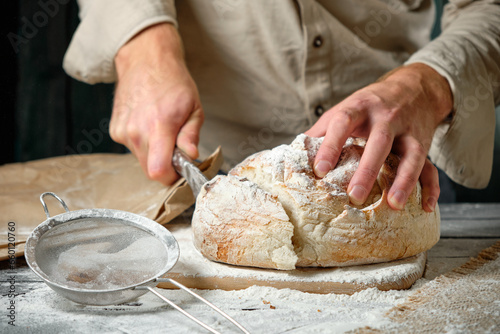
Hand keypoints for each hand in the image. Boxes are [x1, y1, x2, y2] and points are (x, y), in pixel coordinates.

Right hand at [110, 23, 203, 185]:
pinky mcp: (115, 130)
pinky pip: (132, 149)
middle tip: (176, 147)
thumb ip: (191, 135)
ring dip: (154, 154)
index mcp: (159, 126)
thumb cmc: (173, 82)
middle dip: (166, 165)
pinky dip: (143, 144)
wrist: (145, 60)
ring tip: (162, 130)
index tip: (180, 171)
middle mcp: (136, 131)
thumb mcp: (194, 108)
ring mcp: (122, 131)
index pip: (158, 171)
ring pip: (141, 160)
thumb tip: (190, 156)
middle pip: (150, 170)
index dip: (171, 178)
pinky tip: (148, 125)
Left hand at [305, 63, 452, 211]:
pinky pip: (431, 166)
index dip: (330, 146)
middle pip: (379, 142)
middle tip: (353, 196)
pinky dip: (431, 187)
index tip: (319, 170)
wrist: (412, 86)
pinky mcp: (425, 142)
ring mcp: (409, 130)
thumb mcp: (345, 107)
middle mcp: (387, 117)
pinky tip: (425, 206)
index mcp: (360, 106)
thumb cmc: (369, 104)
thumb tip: (294, 154)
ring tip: (394, 204)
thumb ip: (323, 130)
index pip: (343, 122)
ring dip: (404, 180)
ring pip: (412, 154)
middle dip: (367, 169)